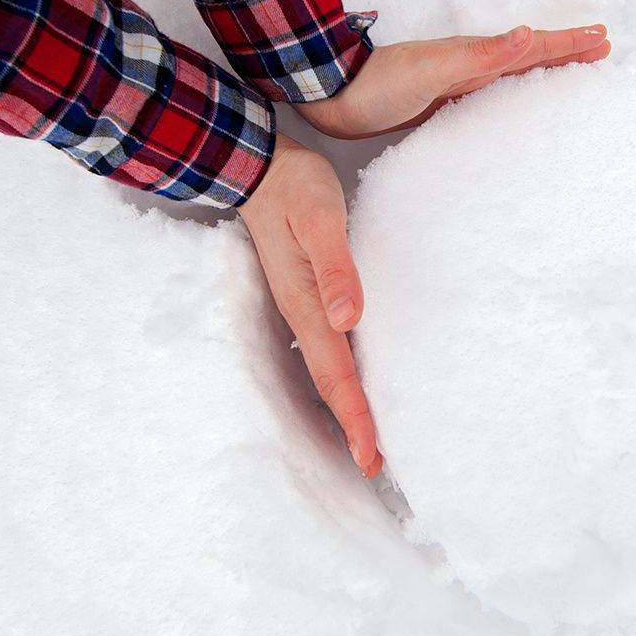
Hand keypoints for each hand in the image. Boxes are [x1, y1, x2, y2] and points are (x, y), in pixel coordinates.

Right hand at [237, 135, 381, 477]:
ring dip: (348, 408)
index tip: (371, 458)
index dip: (355, 418)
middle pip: (332, 384)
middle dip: (352, 428)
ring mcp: (302, 308)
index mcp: (307, 306)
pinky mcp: (307, 296)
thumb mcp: (320, 219)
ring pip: (329, 371)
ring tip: (368, 441)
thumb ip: (336, 267)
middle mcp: (303, 316)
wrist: (260, 168)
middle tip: (375, 468)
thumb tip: (349, 316)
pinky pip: (328, 350)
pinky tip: (355, 384)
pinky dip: (344, 377)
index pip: (336, 375)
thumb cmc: (294, 189)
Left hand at [297, 24, 610, 139]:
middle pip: (529, 57)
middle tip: (602, 48)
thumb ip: (477, 55)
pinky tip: (515, 105)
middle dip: (566, 52)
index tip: (602, 39)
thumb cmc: (378, 85)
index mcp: (474, 57)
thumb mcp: (430, 69)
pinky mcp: (441, 105)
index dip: (567, 45)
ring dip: (545, 71)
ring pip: (513, 76)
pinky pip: (492, 97)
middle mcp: (470, 67)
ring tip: (572, 71)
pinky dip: (514, 95)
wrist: (333, 95)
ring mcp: (456, 85)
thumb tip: (525, 35)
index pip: (532, 48)